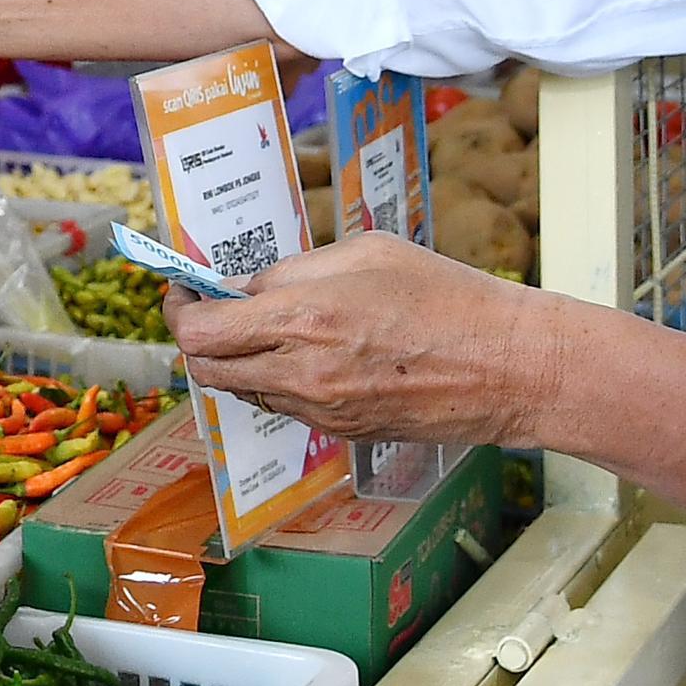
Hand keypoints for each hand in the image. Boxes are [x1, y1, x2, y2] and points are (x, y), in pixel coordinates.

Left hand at [165, 232, 561, 443]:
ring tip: (270, 327)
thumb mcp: (364, 252)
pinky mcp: (342, 432)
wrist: (506, 367)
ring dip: (240, 359)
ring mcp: (321, 411)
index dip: (178, 310)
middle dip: (199, 337)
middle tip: (211, 308)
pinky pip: (287, 406)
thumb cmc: (446, 296)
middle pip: (208, 369)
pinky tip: (313, 353)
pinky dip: (280, 380)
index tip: (182, 290)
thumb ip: (294, 271)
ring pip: (246, 389)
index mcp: (301, 320)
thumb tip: (246, 286)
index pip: (199, 332)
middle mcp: (301, 374)